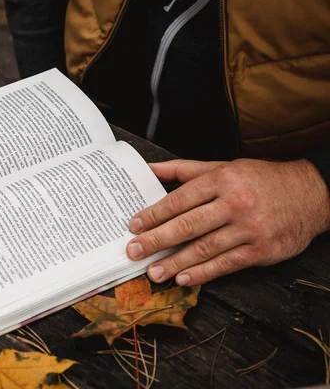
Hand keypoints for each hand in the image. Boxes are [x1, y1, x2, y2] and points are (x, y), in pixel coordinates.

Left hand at [126, 158, 329, 285]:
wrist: (312, 194)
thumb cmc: (260, 179)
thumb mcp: (223, 166)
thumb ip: (184, 169)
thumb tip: (148, 168)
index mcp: (222, 179)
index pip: (180, 199)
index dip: (154, 214)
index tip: (134, 226)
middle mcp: (235, 203)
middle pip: (188, 225)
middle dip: (157, 240)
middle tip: (134, 251)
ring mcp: (249, 228)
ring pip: (205, 248)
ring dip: (175, 262)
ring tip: (153, 272)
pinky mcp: (262, 250)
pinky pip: (227, 264)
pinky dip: (203, 273)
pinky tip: (184, 279)